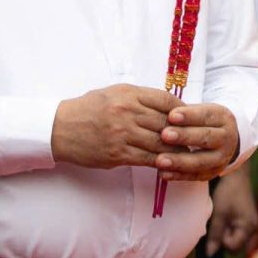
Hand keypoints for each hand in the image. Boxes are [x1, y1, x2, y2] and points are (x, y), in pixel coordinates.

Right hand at [52, 85, 180, 170]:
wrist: (59, 128)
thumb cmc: (88, 108)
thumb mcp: (113, 93)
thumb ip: (139, 98)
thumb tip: (167, 104)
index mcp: (128, 94)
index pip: (165, 100)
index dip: (182, 109)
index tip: (191, 117)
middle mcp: (126, 112)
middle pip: (166, 122)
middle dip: (183, 131)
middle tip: (197, 138)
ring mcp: (122, 134)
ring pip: (159, 143)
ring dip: (176, 149)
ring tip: (188, 153)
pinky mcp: (116, 153)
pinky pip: (146, 159)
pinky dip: (160, 162)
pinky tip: (169, 163)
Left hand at [157, 103, 240, 182]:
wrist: (221, 140)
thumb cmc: (201, 122)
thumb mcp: (198, 111)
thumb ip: (183, 113)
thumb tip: (162, 114)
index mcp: (223, 118)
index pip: (206, 116)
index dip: (189, 116)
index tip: (171, 115)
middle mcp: (226, 138)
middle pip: (206, 137)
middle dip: (184, 137)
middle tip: (164, 135)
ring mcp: (221, 159)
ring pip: (201, 161)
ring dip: (179, 161)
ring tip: (160, 160)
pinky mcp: (211, 174)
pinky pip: (194, 176)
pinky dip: (177, 176)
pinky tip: (162, 173)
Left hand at [205, 167, 257, 255]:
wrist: (237, 177)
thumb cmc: (228, 193)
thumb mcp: (219, 214)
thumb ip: (215, 235)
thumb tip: (210, 255)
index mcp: (249, 228)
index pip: (233, 248)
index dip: (223, 240)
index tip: (220, 224)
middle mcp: (255, 230)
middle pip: (238, 248)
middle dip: (227, 239)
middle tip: (223, 222)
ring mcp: (255, 227)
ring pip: (240, 243)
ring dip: (230, 236)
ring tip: (227, 220)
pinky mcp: (252, 223)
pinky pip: (242, 236)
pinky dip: (234, 232)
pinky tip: (230, 221)